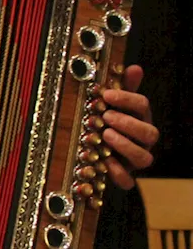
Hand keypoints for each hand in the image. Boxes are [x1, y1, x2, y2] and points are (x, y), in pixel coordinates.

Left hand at [101, 65, 157, 189]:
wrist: (97, 152)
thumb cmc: (106, 123)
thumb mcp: (112, 105)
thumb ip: (123, 88)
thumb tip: (135, 67)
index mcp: (140, 119)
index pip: (143, 106)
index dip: (127, 99)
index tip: (106, 94)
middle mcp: (142, 140)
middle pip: (150, 133)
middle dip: (129, 124)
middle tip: (106, 117)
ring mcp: (135, 160)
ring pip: (144, 158)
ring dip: (126, 146)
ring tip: (106, 135)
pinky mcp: (124, 176)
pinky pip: (128, 181)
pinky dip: (118, 173)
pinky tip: (105, 161)